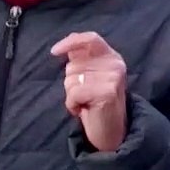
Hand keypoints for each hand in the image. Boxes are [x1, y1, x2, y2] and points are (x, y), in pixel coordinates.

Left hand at [51, 32, 128, 152]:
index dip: (71, 41)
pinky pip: (73, 94)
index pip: (90, 39)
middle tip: (84, 93)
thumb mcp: (92, 75)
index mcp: (112, 56)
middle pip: (74, 64)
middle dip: (71, 80)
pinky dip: (72, 105)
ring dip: (71, 94)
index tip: (54, 52)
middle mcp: (115, 64)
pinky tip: (82, 109)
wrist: (112, 130)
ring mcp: (112, 78)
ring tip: (85, 101)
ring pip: (71, 80)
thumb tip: (69, 41)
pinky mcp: (106, 93)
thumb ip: (83, 57)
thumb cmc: (97, 101)